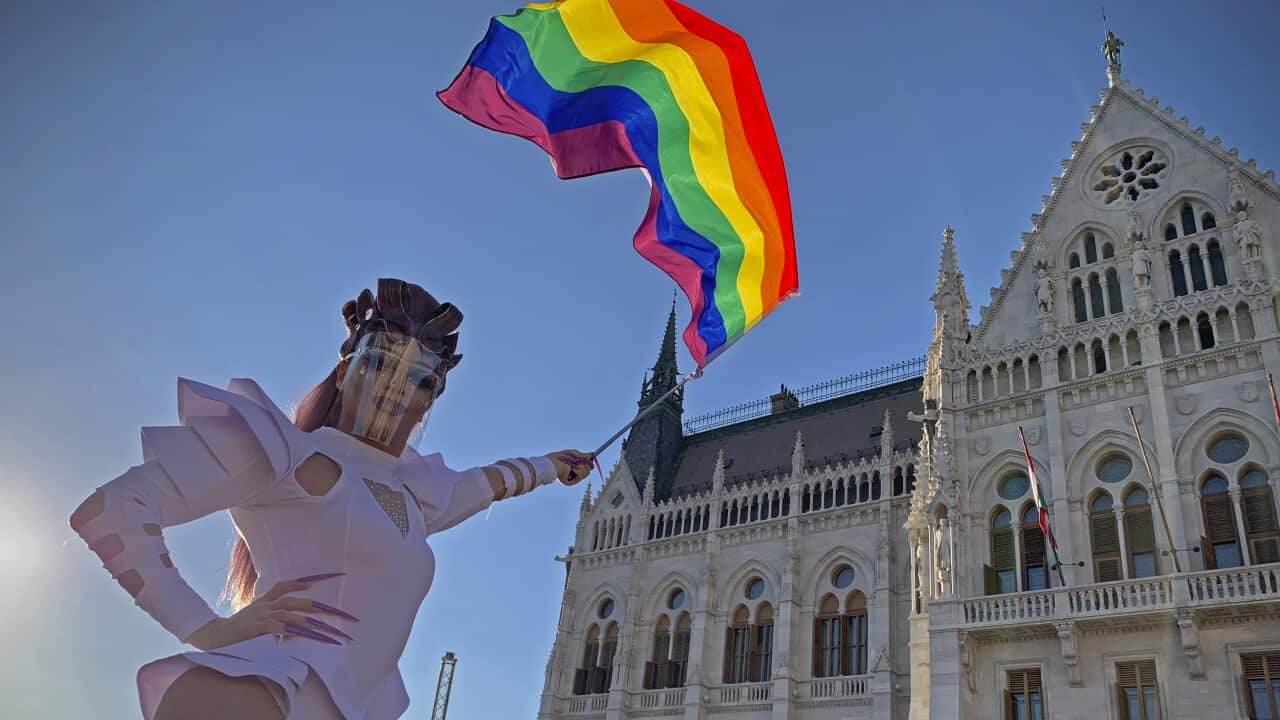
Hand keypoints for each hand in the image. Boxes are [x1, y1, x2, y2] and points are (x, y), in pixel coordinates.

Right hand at [184, 575, 357, 649]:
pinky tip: (293, 632)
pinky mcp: (252, 628)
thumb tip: (292, 626)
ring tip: (317, 622)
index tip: (314, 582)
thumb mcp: (256, 620)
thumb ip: (273, 620)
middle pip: (290, 600)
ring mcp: (258, 616)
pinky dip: (283, 628)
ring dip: (302, 618)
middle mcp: (263, 606)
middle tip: (327, 609)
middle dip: (310, 604)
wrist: (214, 636)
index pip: (283, 586)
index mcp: (264, 602)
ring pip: (284, 613)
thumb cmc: (237, 631)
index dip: (299, 583)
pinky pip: (272, 626)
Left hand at [548, 450, 593, 485]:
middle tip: (583, 462)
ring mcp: (572, 478)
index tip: (591, 459)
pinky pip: (580, 478)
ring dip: (583, 468)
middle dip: (587, 465)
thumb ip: (584, 455)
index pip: (586, 466)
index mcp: (574, 466)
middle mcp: (574, 473)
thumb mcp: (574, 454)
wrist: (554, 463)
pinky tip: (573, 469)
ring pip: (586, 474)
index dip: (589, 463)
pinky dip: (578, 472)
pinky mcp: (570, 482)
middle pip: (588, 471)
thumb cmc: (562, 457)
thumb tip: (592, 454)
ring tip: (576, 465)